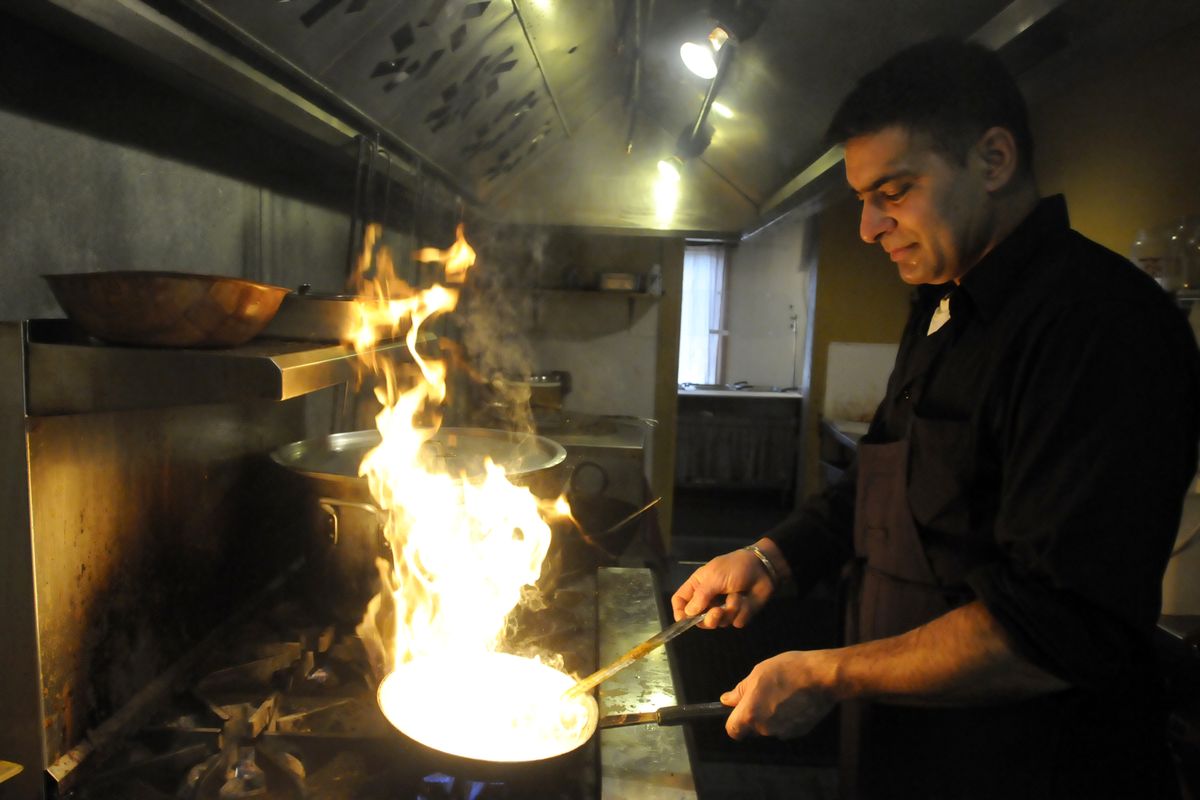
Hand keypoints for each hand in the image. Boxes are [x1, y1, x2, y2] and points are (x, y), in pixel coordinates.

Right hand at [671, 547, 773, 627]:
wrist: (763, 568)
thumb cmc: (735, 567)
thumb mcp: (714, 577)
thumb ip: (701, 596)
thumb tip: (687, 614)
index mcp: (698, 586)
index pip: (680, 601)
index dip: (680, 612)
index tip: (684, 620)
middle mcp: (708, 599)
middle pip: (697, 619)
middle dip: (707, 619)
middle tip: (717, 612)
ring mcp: (723, 609)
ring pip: (718, 623)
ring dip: (728, 611)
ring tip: (737, 598)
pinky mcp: (739, 614)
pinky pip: (735, 622)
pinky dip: (741, 611)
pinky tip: (746, 599)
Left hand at [721, 650, 839, 739]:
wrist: (822, 677)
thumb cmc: (788, 671)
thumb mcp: (757, 673)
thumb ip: (740, 691)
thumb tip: (726, 700)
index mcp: (751, 714)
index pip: (733, 730)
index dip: (733, 721)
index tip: (737, 710)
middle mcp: (765, 728)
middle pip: (752, 729)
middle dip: (754, 715)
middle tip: (764, 693)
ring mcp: (784, 732)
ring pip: (769, 728)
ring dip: (771, 716)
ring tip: (782, 693)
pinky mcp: (799, 732)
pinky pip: (786, 727)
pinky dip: (787, 717)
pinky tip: (794, 700)